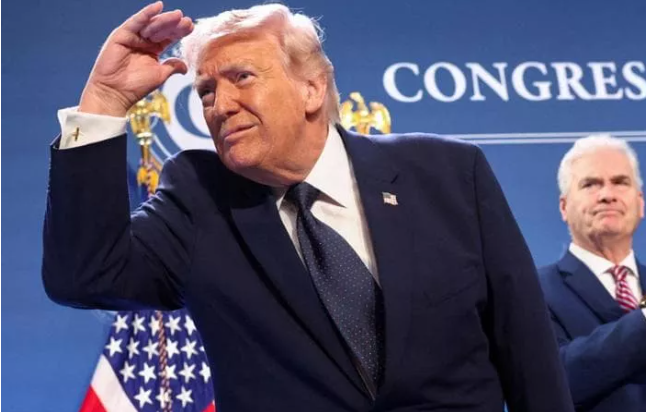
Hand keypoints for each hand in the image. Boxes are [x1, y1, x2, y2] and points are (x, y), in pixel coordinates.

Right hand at [79, 1, 192, 116]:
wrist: (115, 93)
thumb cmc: (136, 86)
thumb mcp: (160, 75)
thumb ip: (172, 67)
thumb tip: (186, 66)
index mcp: (153, 49)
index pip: (169, 37)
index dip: (179, 32)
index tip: (191, 27)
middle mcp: (143, 41)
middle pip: (162, 29)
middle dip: (175, 24)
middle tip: (187, 21)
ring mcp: (132, 37)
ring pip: (151, 25)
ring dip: (165, 19)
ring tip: (178, 15)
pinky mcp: (121, 35)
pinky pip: (136, 22)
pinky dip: (146, 13)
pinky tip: (158, 6)